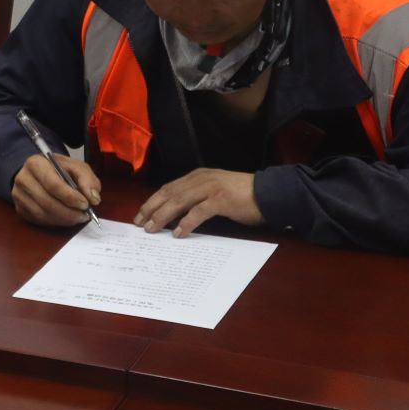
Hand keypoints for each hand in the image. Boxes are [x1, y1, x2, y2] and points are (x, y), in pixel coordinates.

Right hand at [11, 151, 102, 226]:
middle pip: (47, 202)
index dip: (71, 197)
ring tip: (77, 217)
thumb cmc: (58, 169)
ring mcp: (19, 195)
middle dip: (69, 213)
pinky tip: (65, 218)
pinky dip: (55, 222)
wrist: (38, 172)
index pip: (53, 185)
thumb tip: (93, 198)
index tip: (85, 204)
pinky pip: (39, 220)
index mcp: (36, 164)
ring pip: (43, 214)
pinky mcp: (20, 208)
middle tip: (84, 215)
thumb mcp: (75, 166)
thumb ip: (87, 179)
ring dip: (64, 219)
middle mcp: (23, 179)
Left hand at [136, 168, 262, 236]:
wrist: (269, 193)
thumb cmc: (242, 196)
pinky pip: (198, 212)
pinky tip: (178, 233)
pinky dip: (186, 223)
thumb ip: (197, 197)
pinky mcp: (221, 200)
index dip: (152, 201)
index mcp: (197, 176)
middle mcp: (201, 179)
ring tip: (152, 229)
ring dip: (163, 216)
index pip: (168, 188)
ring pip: (179, 201)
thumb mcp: (214, 191)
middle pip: (169, 194)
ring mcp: (210, 188)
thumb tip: (176, 214)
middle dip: (151, 208)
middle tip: (139, 223)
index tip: (140, 214)